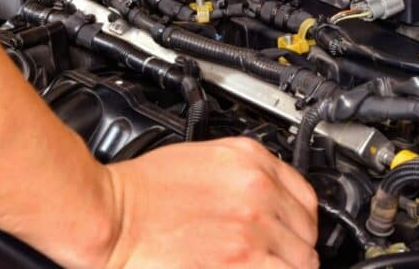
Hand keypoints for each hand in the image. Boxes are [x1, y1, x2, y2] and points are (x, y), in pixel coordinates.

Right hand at [97, 138, 318, 268]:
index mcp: (252, 161)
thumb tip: (267, 201)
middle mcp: (260, 191)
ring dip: (289, 268)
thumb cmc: (143, 191)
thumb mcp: (206, 160)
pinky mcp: (242, 260)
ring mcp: (254, 227)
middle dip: (296, 248)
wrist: (110, 216)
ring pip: (302, 259)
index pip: (306, 196)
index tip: (293, 231)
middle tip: (278, 257)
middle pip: (307, 230)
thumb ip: (244, 176)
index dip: (300, 220)